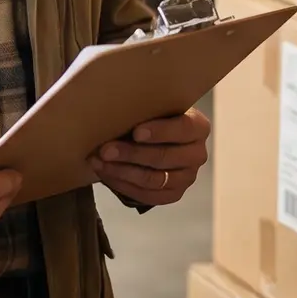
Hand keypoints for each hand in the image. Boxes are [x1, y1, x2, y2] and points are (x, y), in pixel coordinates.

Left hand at [87, 107, 210, 206]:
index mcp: (198, 126)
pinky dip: (124, 185)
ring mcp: (187, 177)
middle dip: (131, 154)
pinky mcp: (174, 194)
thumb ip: (143, 105)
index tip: (135, 133)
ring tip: (98, 162)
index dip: (160, 132)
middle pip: (164, 157)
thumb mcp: (152, 106)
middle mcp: (197, 153)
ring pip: (154, 179)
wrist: (153, 138)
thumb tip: (115, 102)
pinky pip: (149, 196)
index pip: (183, 128)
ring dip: (122, 171)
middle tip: (105, 150)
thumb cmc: (150, 116)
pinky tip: (105, 174)